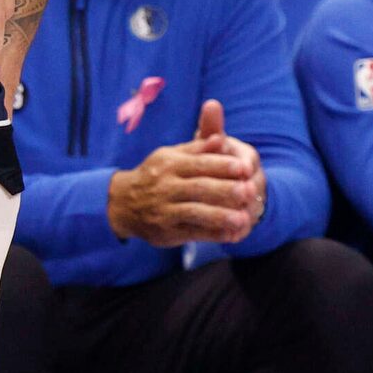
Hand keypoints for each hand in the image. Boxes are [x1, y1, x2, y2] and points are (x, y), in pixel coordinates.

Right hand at [109, 108, 262, 246]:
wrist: (123, 203)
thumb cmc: (155, 175)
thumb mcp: (170, 156)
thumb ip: (197, 148)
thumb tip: (221, 138)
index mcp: (169, 164)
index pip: (199, 164)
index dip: (222, 166)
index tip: (245, 167)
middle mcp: (165, 186)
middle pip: (199, 188)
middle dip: (225, 190)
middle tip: (249, 191)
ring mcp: (164, 210)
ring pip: (195, 212)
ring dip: (220, 216)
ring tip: (243, 219)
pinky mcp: (165, 231)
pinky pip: (191, 233)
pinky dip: (212, 234)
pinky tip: (231, 235)